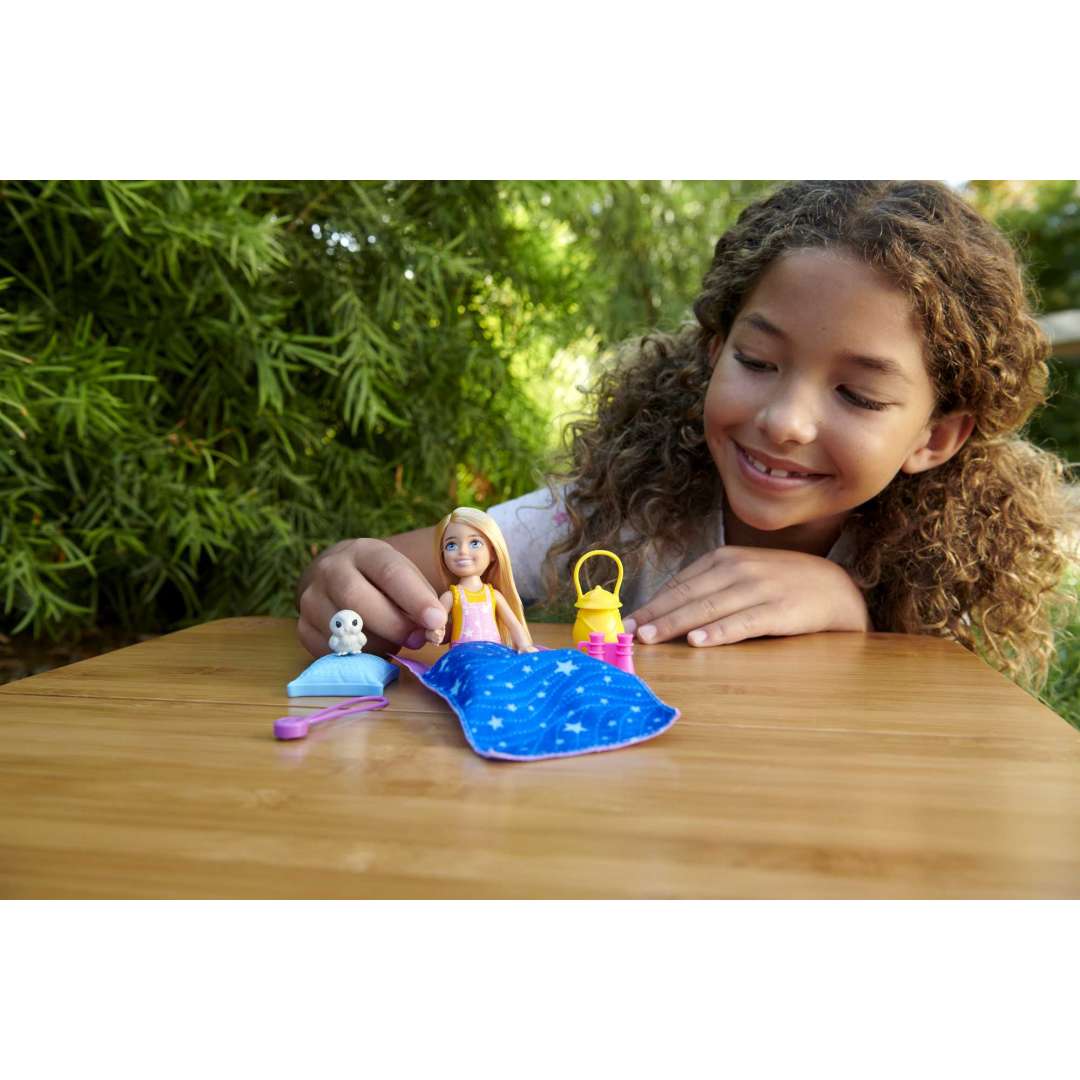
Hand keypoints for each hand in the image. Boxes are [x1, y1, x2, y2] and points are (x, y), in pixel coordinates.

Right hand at [297, 538, 447, 657]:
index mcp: (365, 552)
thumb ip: (425, 600)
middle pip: (358, 599)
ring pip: (343, 630)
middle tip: (417, 639)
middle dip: (394, 626)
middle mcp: (331, 569)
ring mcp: (311, 598)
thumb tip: (438, 629)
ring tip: (395, 642)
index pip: (389, 572)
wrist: (335, 576)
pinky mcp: (302, 626)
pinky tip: (372, 648)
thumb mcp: (405, 577)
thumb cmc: (381, 581)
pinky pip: (331, 651)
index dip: (415, 599)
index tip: (435, 621)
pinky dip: (357, 656)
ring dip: (378, 644)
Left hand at [624, 546, 870, 646]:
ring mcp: (759, 588)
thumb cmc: (781, 584)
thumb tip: (667, 609)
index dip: (652, 603)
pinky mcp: (779, 610)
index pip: (680, 584)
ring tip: (651, 638)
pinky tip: (699, 641)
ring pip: (708, 608)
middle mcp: (738, 569)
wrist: (836, 589)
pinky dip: (719, 632)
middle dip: (655, 615)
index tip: (627, 622)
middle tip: (628, 633)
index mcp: (725, 559)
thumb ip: (710, 587)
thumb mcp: (743, 575)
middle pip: (688, 595)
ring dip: (676, 623)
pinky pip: (743, 622)